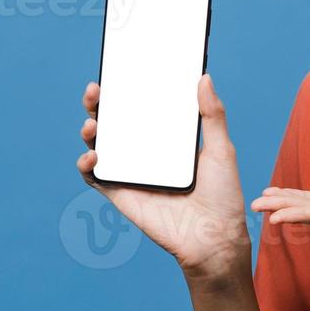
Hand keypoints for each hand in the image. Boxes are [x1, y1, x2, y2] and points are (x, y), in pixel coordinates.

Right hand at [76, 74, 249, 279]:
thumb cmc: (223, 196)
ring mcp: (131, 173)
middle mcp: (145, 154)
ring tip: (93, 122)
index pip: (142, 108)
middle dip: (99, 104)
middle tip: (96, 90)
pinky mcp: (122, 194)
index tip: (121, 70)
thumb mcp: (220, 149)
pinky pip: (96, 177)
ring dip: (89, 130)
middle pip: (115, 123)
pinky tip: (92, 156)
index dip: (128, 89)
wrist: (214, 239)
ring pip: (100, 145)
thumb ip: (212, 115)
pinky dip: (86, 165)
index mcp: (167, 140)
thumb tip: (204, 77)